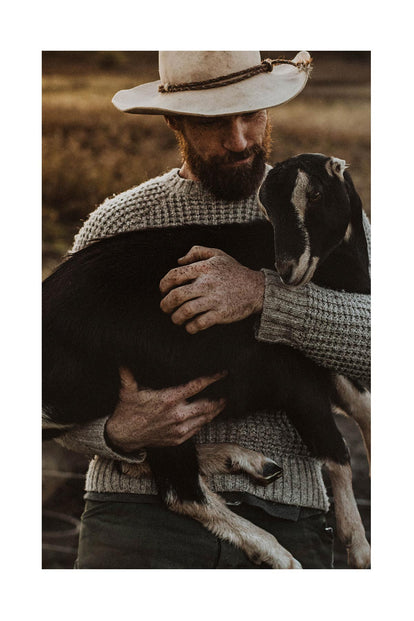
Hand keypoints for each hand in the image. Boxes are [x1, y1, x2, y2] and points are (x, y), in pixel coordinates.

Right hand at [105, 368, 226, 452]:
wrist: (122, 437)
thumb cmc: (127, 411)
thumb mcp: (128, 390)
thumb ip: (129, 373)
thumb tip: (125, 356)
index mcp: (169, 399)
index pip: (197, 386)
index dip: (212, 378)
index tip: (223, 373)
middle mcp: (177, 414)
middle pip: (207, 404)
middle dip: (220, 397)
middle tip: (230, 390)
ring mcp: (179, 429)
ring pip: (205, 418)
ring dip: (216, 410)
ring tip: (225, 402)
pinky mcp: (178, 439)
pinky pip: (197, 429)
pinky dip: (205, 422)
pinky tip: (210, 416)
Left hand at [159, 246, 264, 333]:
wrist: (256, 288)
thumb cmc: (234, 271)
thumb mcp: (218, 254)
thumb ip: (197, 252)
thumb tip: (179, 261)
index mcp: (204, 268)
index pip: (174, 276)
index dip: (163, 285)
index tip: (163, 291)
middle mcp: (207, 283)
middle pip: (176, 296)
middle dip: (165, 304)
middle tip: (165, 308)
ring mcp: (214, 300)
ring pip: (185, 311)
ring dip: (176, 318)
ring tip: (176, 319)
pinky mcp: (221, 314)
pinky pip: (199, 323)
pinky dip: (190, 327)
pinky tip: (190, 326)